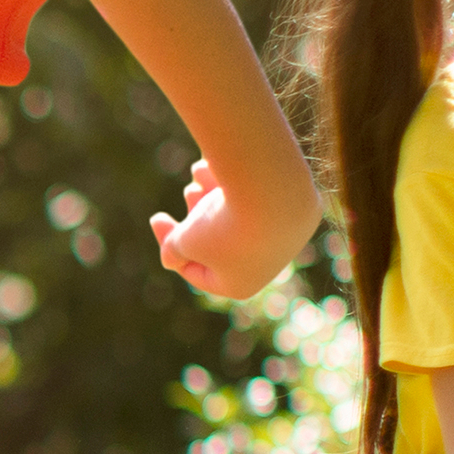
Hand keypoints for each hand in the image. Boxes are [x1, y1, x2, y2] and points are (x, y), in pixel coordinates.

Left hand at [151, 158, 303, 301]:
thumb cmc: (222, 225)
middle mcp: (265, 265)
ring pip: (237, 216)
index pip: (196, 269)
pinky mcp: (296, 212)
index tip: (157, 218)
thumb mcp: (186, 239)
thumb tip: (170, 258)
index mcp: (239, 285)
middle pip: (219, 241)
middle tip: (188, 191)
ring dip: (212, 194)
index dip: (170, 245)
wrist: (274, 192)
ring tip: (198, 173)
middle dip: (197, 214)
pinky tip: (216, 167)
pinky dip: (235, 184)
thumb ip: (174, 248)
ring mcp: (284, 239)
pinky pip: (259, 200)